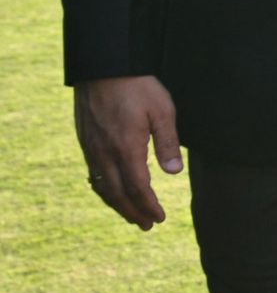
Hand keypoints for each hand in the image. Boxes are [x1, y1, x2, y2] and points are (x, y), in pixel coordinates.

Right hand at [75, 76, 179, 229]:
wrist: (103, 66)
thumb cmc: (138, 87)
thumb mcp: (162, 111)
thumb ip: (168, 143)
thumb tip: (173, 173)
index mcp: (126, 148)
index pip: (138, 188)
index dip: (148, 206)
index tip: (159, 218)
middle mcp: (105, 152)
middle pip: (117, 193)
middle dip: (133, 212)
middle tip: (146, 226)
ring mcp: (91, 147)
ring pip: (101, 185)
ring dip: (116, 204)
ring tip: (130, 215)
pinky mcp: (85, 140)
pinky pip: (92, 173)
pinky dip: (102, 188)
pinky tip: (109, 191)